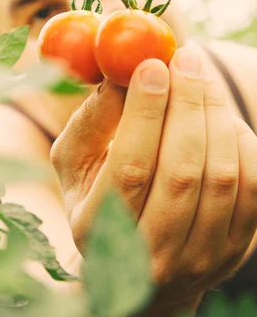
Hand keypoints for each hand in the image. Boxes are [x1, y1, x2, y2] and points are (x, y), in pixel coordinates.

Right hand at [51, 47, 256, 310]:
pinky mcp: (234, 248)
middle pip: (181, 172)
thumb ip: (93, 118)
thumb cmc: (99, 193)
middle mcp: (150, 254)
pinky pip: (252, 185)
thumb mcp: (77, 159)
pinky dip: (239, 139)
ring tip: (200, 78)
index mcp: (97, 230)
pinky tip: (218, 114)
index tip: (152, 65)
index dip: (144, 113)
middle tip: (186, 59)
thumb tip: (122, 69)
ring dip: (215, 115)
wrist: (139, 255)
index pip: (129, 168)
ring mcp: (198, 258)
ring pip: (222, 176)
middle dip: (187, 105)